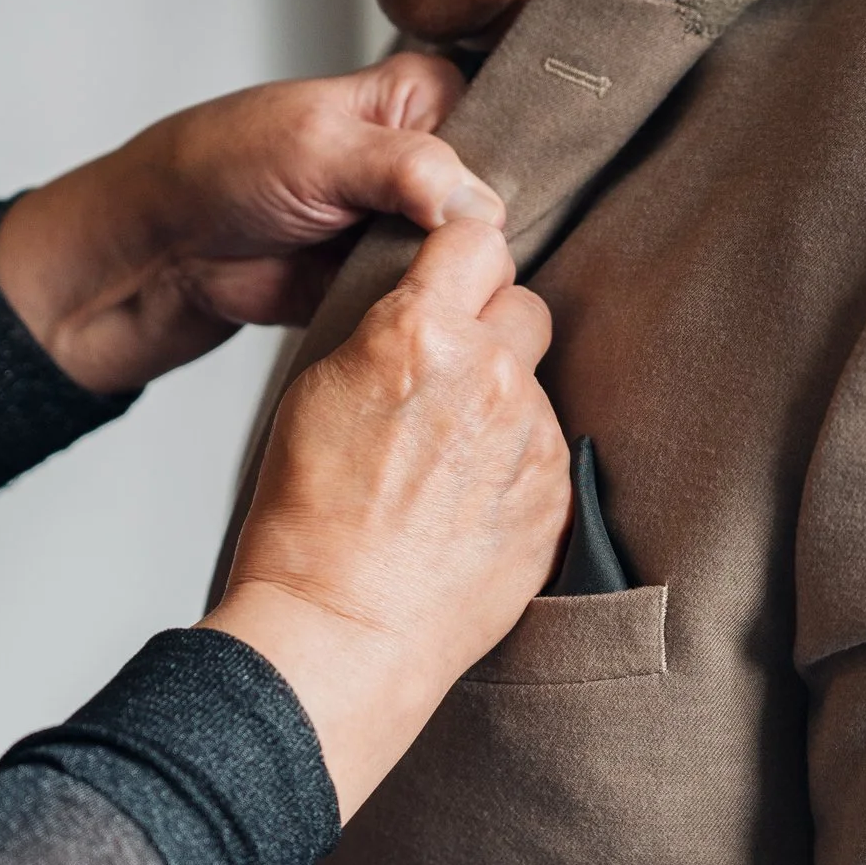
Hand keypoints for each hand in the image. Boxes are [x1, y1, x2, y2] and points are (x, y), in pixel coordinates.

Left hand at [0, 54, 503, 394]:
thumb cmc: (221, 168)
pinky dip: (433, 315)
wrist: (164, 252)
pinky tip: (443, 326)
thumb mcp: (317, 148)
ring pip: (471, 258)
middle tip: (493, 262)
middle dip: (494, 233)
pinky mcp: (391, 283)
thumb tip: (480, 205)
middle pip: (498, 198)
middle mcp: (424, 160)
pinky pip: (435, 302)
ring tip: (467, 297)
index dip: (520, 160)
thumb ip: (405, 168)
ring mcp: (409, 227)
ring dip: (463, 280)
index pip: (506, 117)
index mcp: (419, 99)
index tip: (523, 202)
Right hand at [202, 221, 569, 819]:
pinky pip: (547, 452)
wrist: (343, 627)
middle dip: (492, 332)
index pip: (475, 236)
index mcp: (419, 333)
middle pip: (524, 306)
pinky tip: (466, 509)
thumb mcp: (317, 392)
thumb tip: (424, 312)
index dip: (461, 258)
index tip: (452, 280)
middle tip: (447, 381)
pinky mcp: (557, 492)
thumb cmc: (308, 521)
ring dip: (502, 406)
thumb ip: (386, 335)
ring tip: (444, 468)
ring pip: (535, 386)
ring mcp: (533, 435)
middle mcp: (490, 372)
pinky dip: (515, 468)